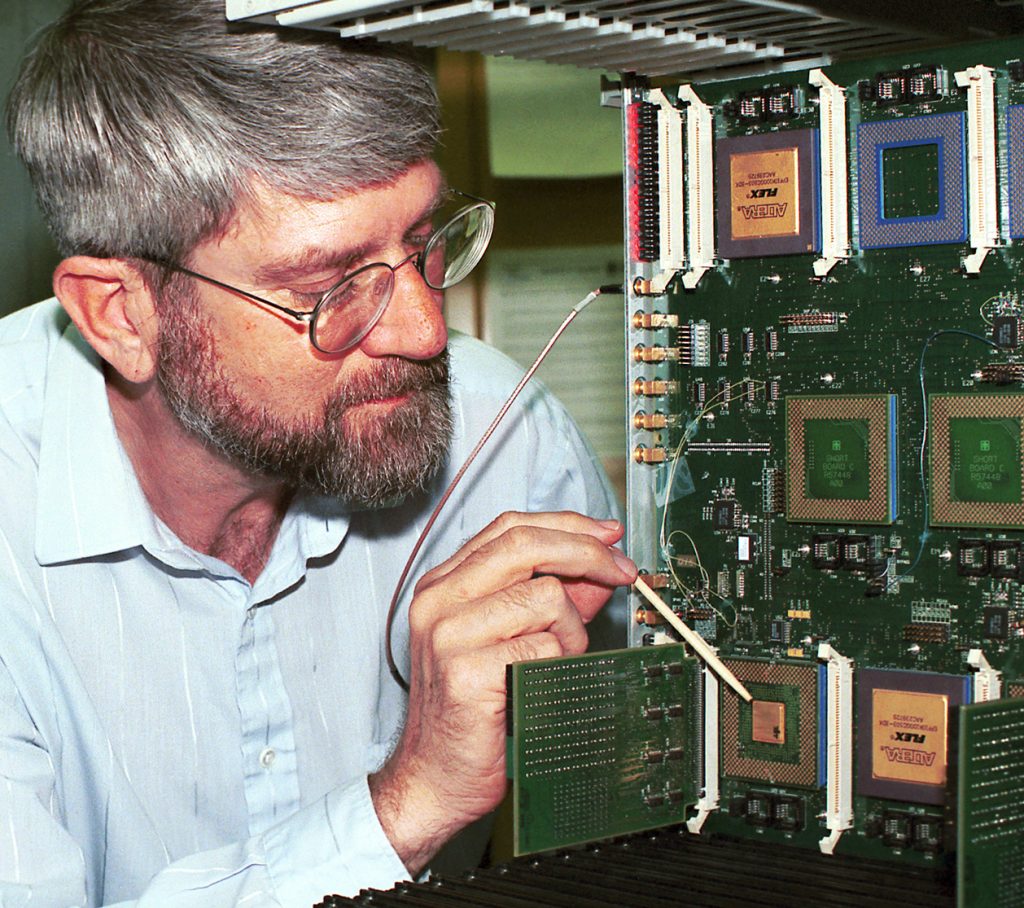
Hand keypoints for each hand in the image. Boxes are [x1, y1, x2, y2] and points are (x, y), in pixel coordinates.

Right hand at [369, 511, 635, 873]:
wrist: (434, 778)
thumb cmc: (471, 713)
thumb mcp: (514, 638)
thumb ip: (553, 599)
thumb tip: (600, 567)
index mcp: (444, 585)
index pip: (510, 528)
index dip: (567, 525)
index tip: (608, 536)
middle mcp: (438, 600)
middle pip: (526, 545)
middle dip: (587, 554)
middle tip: (622, 572)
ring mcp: (448, 633)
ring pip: (544, 598)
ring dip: (571, 631)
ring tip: (555, 662)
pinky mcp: (466, 670)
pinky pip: (544, 647)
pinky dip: (558, 665)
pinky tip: (539, 686)